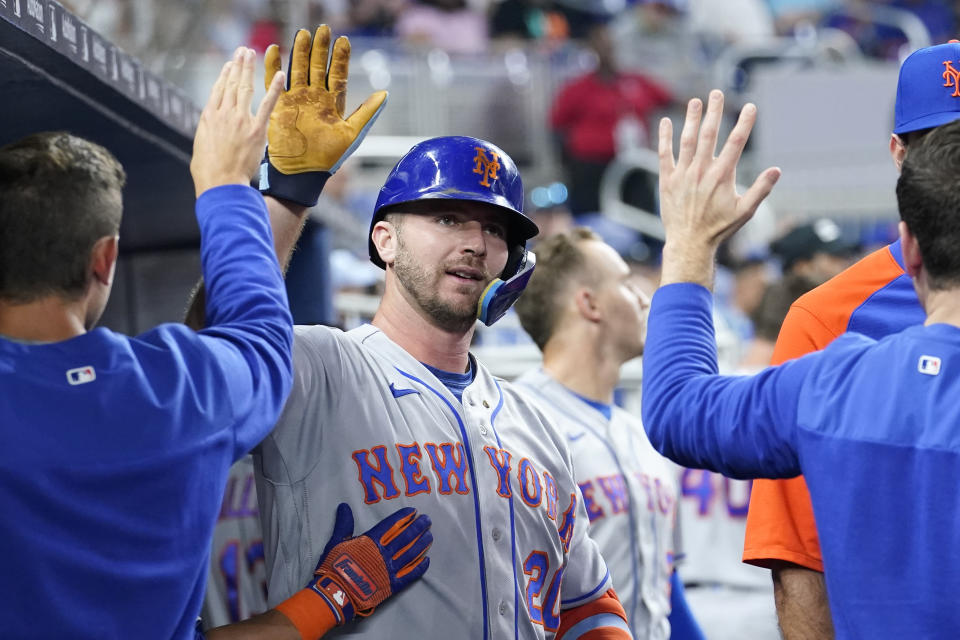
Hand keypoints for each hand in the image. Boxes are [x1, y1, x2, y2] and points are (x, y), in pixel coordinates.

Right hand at [191, 47, 283, 197]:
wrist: (220, 183)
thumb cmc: (208, 173)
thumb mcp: (201, 148)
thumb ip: (208, 135)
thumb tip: (211, 134)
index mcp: (208, 117)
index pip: (217, 90)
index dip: (224, 76)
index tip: (229, 65)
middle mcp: (223, 114)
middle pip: (231, 84)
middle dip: (237, 65)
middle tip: (242, 51)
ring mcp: (240, 119)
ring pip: (245, 87)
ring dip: (248, 68)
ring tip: (251, 53)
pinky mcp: (256, 129)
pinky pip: (267, 104)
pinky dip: (274, 88)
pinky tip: (280, 75)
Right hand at [257, 25, 387, 205]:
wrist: (301, 173)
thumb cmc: (328, 159)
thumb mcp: (351, 134)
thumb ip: (366, 113)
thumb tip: (385, 94)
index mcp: (332, 104)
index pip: (337, 75)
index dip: (340, 58)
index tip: (344, 40)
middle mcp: (314, 99)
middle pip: (317, 67)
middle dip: (320, 49)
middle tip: (323, 29)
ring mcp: (296, 100)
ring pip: (298, 70)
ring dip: (299, 52)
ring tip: (302, 33)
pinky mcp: (279, 105)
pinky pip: (275, 81)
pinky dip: (273, 66)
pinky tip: (274, 49)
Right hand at [307, 503, 431, 624]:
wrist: (336, 594)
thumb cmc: (335, 567)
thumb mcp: (336, 542)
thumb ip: (344, 524)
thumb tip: (344, 506)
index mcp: (371, 541)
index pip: (392, 525)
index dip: (404, 517)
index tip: (413, 511)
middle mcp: (384, 553)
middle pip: (406, 537)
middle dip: (418, 527)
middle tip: (427, 520)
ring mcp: (389, 569)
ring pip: (411, 554)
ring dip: (422, 544)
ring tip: (430, 536)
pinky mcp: (392, 585)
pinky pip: (410, 574)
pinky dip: (420, 567)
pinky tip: (427, 560)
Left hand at [657, 90, 780, 286]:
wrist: (689, 242)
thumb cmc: (719, 228)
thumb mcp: (745, 211)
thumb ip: (761, 189)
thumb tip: (777, 170)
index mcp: (722, 176)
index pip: (736, 142)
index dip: (744, 123)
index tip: (750, 106)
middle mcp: (702, 171)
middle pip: (709, 134)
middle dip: (715, 112)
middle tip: (717, 93)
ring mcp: (683, 174)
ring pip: (687, 140)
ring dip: (692, 119)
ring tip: (695, 101)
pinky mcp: (667, 180)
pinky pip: (664, 154)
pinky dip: (665, 138)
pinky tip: (666, 122)